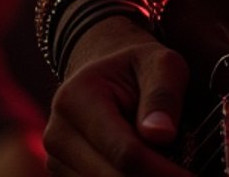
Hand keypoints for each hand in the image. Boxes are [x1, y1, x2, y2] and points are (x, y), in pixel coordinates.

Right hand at [43, 17, 188, 174]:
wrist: (104, 72)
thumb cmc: (137, 66)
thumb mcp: (160, 62)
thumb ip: (162, 95)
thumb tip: (161, 135)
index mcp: (77, 99)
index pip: (124, 151)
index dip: (162, 172)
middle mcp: (58, 135)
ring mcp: (56, 161)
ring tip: (173, 169)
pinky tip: (151, 172)